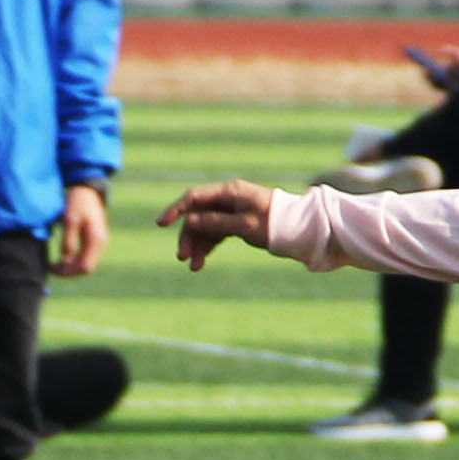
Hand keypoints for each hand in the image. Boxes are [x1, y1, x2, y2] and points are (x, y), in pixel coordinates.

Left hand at [52, 181, 109, 278]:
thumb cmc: (78, 202)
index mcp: (96, 240)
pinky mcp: (95, 240)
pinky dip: (75, 260)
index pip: (85, 266)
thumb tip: (65, 257)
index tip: (53, 268)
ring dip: (71, 266)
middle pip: (87, 268)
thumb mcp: (70, 219)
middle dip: (69, 271)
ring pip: (87, 263)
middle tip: (52, 268)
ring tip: (55, 264)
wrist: (88, 190)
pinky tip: (63, 257)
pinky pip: (86, 256)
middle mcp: (101, 243)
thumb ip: (69, 239)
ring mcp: (99, 242)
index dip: (69, 271)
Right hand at [167, 182, 286, 270]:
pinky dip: (207, 247)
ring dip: (197, 245)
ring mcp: (230, 211)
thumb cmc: (274, 223)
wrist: (297, 229)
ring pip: (205, 227)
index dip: (176, 210)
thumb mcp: (244, 225)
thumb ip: (216, 222)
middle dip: (188, 236)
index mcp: (229, 192)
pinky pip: (215, 234)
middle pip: (197, 216)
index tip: (161, 224)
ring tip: (193, 267)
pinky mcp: (234, 223)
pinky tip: (201, 262)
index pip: (194, 198)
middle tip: (182, 257)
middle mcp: (227, 199)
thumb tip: (190, 221)